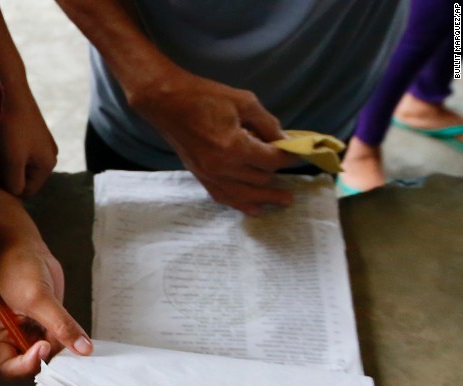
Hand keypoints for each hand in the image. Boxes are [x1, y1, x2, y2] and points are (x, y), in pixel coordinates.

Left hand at [0, 88, 57, 197]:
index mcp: (48, 164)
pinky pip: (18, 152)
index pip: (27, 191)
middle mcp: (49, 155)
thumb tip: (15, 193)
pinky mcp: (32, 133)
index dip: (8, 188)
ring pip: (19, 165)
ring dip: (4, 164)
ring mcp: (42, 143)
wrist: (10, 92)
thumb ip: (14, 184)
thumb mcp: (12, 161)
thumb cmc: (11, 128)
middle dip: (6, 175)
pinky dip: (6, 152)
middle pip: (23, 178)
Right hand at [0, 243, 90, 379]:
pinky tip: (80, 338)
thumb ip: (61, 325)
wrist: (27, 249)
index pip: (8, 367)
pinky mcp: (46, 327)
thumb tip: (83, 348)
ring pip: (48, 357)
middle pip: (29, 367)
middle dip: (48, 361)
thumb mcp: (39, 298)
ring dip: (63, 353)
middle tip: (66, 348)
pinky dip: (70, 343)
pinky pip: (59, 344)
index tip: (44, 346)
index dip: (26, 364)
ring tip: (76, 341)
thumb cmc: (19, 269)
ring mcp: (30, 334)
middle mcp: (13, 339)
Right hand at [131, 71, 301, 214]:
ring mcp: (209, 175)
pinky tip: (255, 209)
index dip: (288, 158)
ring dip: (266, 198)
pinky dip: (241, 205)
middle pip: (261, 180)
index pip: (271, 160)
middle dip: (279, 176)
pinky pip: (224, 197)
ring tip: (284, 201)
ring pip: (244, 195)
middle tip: (293, 174)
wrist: (166, 103)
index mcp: (234, 146)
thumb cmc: (204, 97)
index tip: (298, 154)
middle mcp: (222, 167)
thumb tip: (284, 140)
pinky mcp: (200, 176)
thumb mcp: (243, 102)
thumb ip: (267, 124)